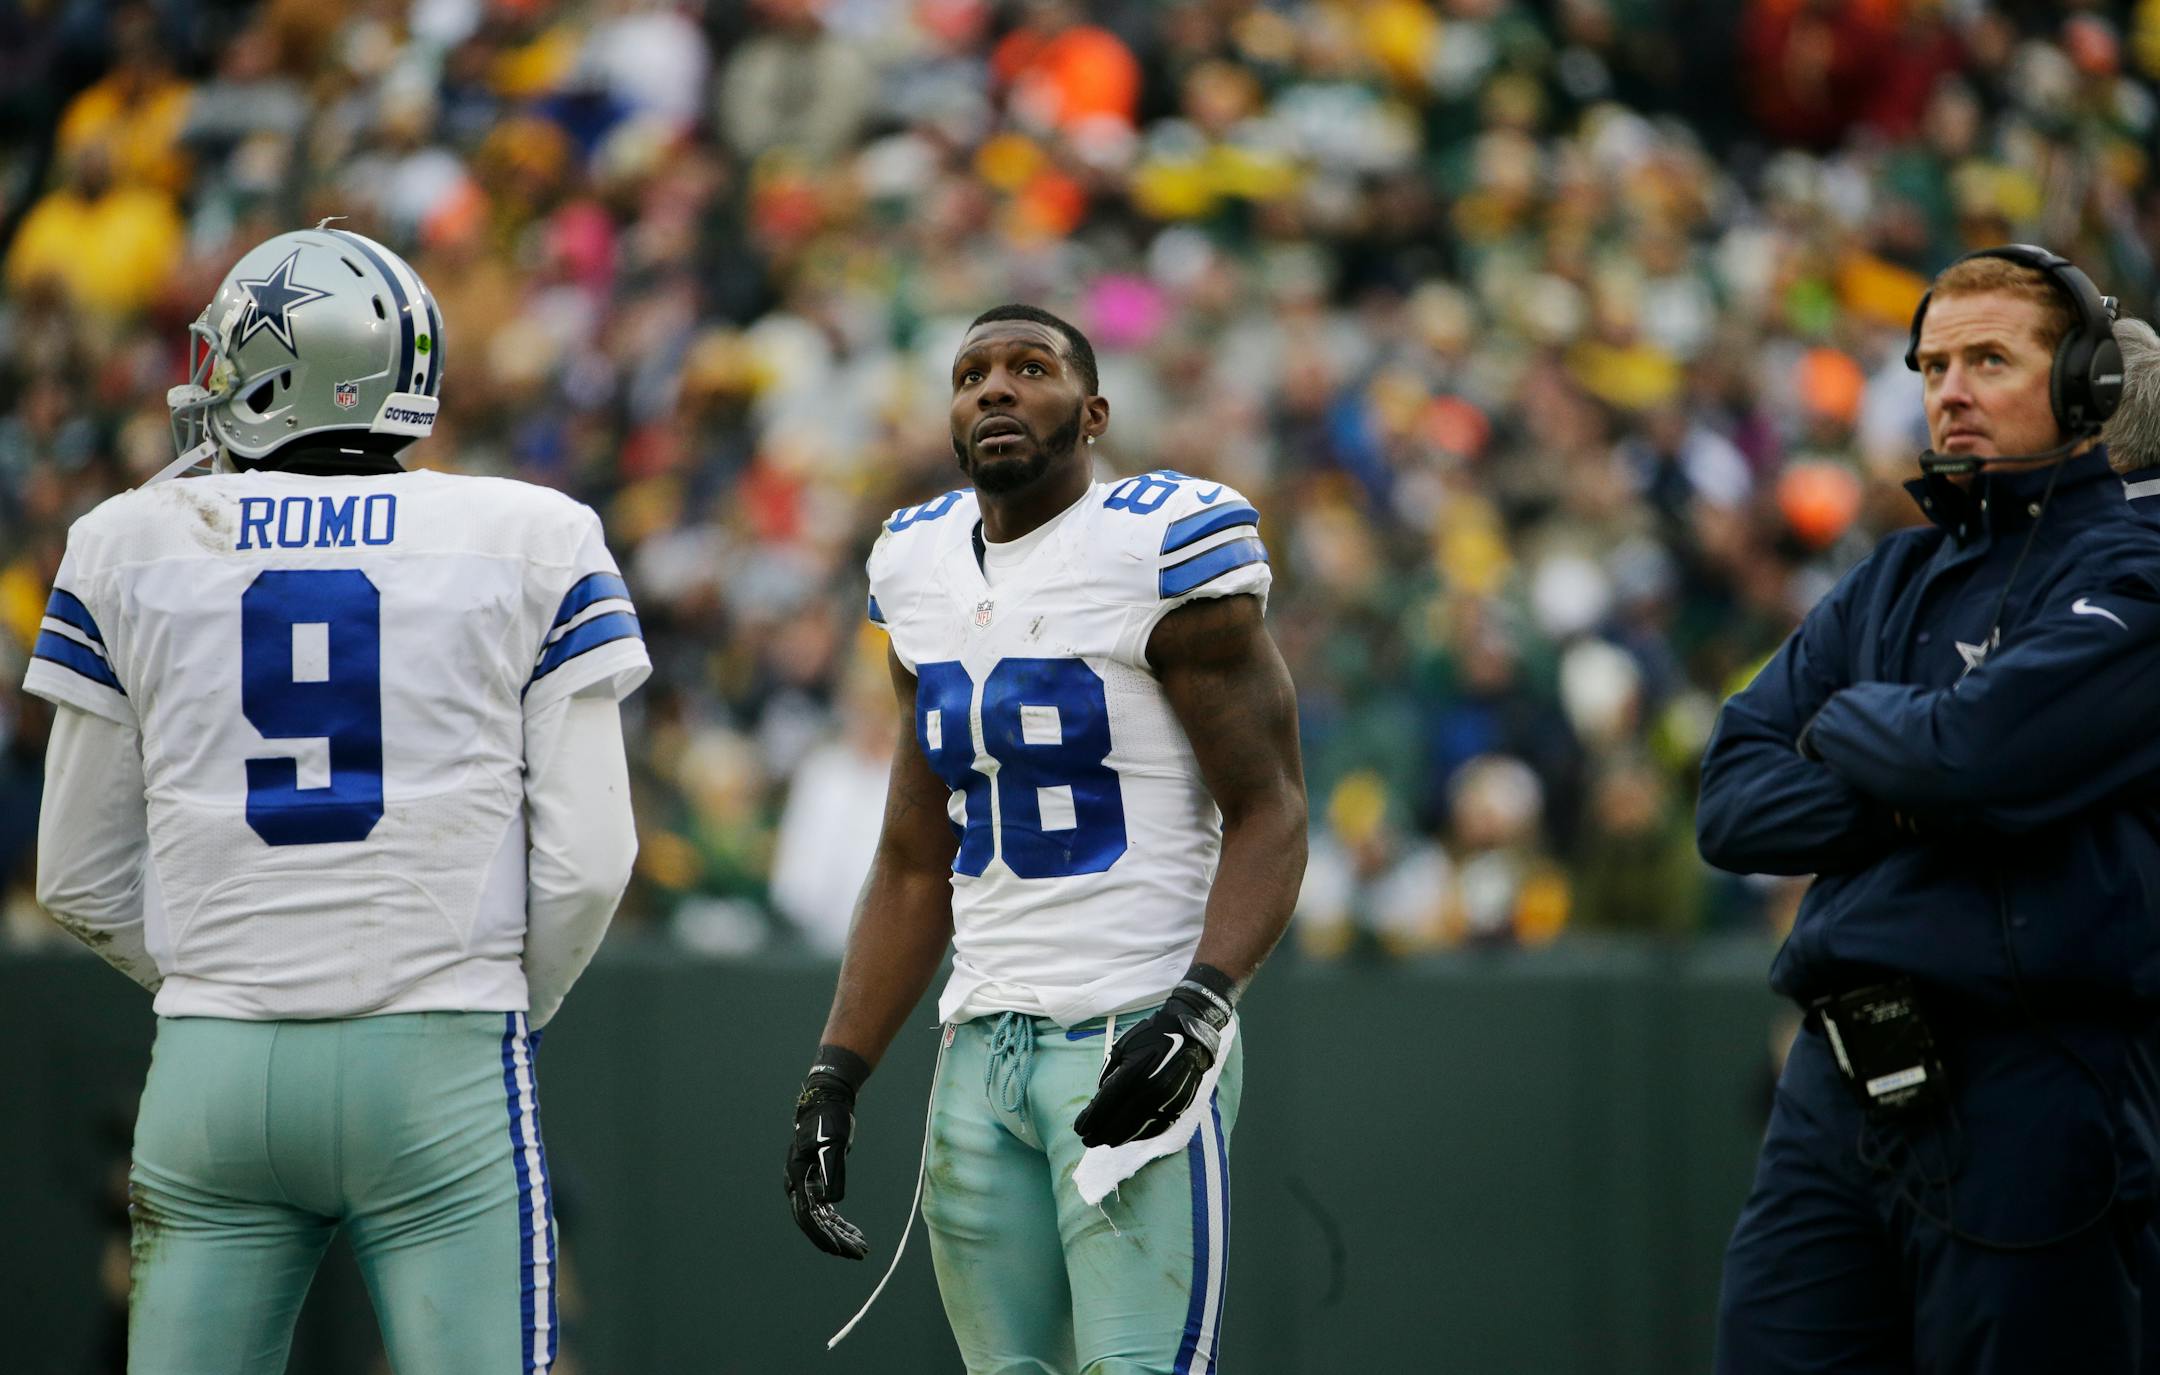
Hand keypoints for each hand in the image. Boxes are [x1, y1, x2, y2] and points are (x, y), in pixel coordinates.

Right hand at [785, 1053, 869, 1259]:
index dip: (823, 1236)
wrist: (827, 1101)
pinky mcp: (818, 1183)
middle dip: (836, 1241)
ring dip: (841, 1235)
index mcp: (797, 1178)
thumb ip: (832, 1173)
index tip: (839, 1251)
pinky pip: (827, 1210)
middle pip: (815, 1223)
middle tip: (858, 1254)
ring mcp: (807, 1186)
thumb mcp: (833, 1145)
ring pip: (822, 1220)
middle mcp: (798, 1186)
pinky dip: (841, 1223)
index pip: (807, 1217)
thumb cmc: (829, 1120)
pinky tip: (855, 1233)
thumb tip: (833, 1203)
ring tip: (862, 1248)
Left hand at [1074, 974, 1234, 1147]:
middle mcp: (1150, 1090)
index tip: (1079, 1129)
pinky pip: (1156, 1126)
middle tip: (1087, 1141)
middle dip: (1100, 1133)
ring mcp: (1166, 1100)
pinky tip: (1129, 1137)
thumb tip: (1100, 1099)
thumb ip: (1109, 1074)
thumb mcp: (1122, 1047)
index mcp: (1134, 1073)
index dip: (1090, 1119)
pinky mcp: (1178, 1105)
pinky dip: (1140, 1134)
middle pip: (1120, 1121)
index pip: (1106, 1103)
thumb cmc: (1152, 1036)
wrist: (1190, 1034)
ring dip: (1119, 1138)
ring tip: (1105, 1142)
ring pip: (1138, 1128)